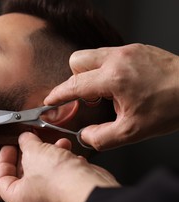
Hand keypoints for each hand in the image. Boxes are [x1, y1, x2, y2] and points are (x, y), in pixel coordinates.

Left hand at [0, 132, 118, 201]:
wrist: (87, 188)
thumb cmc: (57, 179)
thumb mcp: (34, 152)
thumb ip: (26, 143)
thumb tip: (25, 138)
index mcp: (18, 198)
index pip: (2, 179)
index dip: (4, 160)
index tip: (9, 146)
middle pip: (25, 174)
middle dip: (31, 153)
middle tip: (32, 140)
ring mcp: (54, 199)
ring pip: (46, 172)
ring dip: (51, 153)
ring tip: (57, 142)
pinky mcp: (70, 193)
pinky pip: (64, 175)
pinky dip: (66, 161)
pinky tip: (69, 151)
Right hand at [45, 44, 178, 149]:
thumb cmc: (172, 107)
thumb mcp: (133, 132)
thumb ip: (102, 138)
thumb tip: (85, 137)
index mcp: (113, 78)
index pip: (74, 85)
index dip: (58, 95)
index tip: (49, 102)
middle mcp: (117, 59)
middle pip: (77, 61)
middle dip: (74, 80)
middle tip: (85, 98)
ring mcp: (128, 51)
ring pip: (92, 55)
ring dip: (90, 73)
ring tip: (104, 92)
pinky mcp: (137, 49)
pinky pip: (109, 55)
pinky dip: (106, 69)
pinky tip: (121, 85)